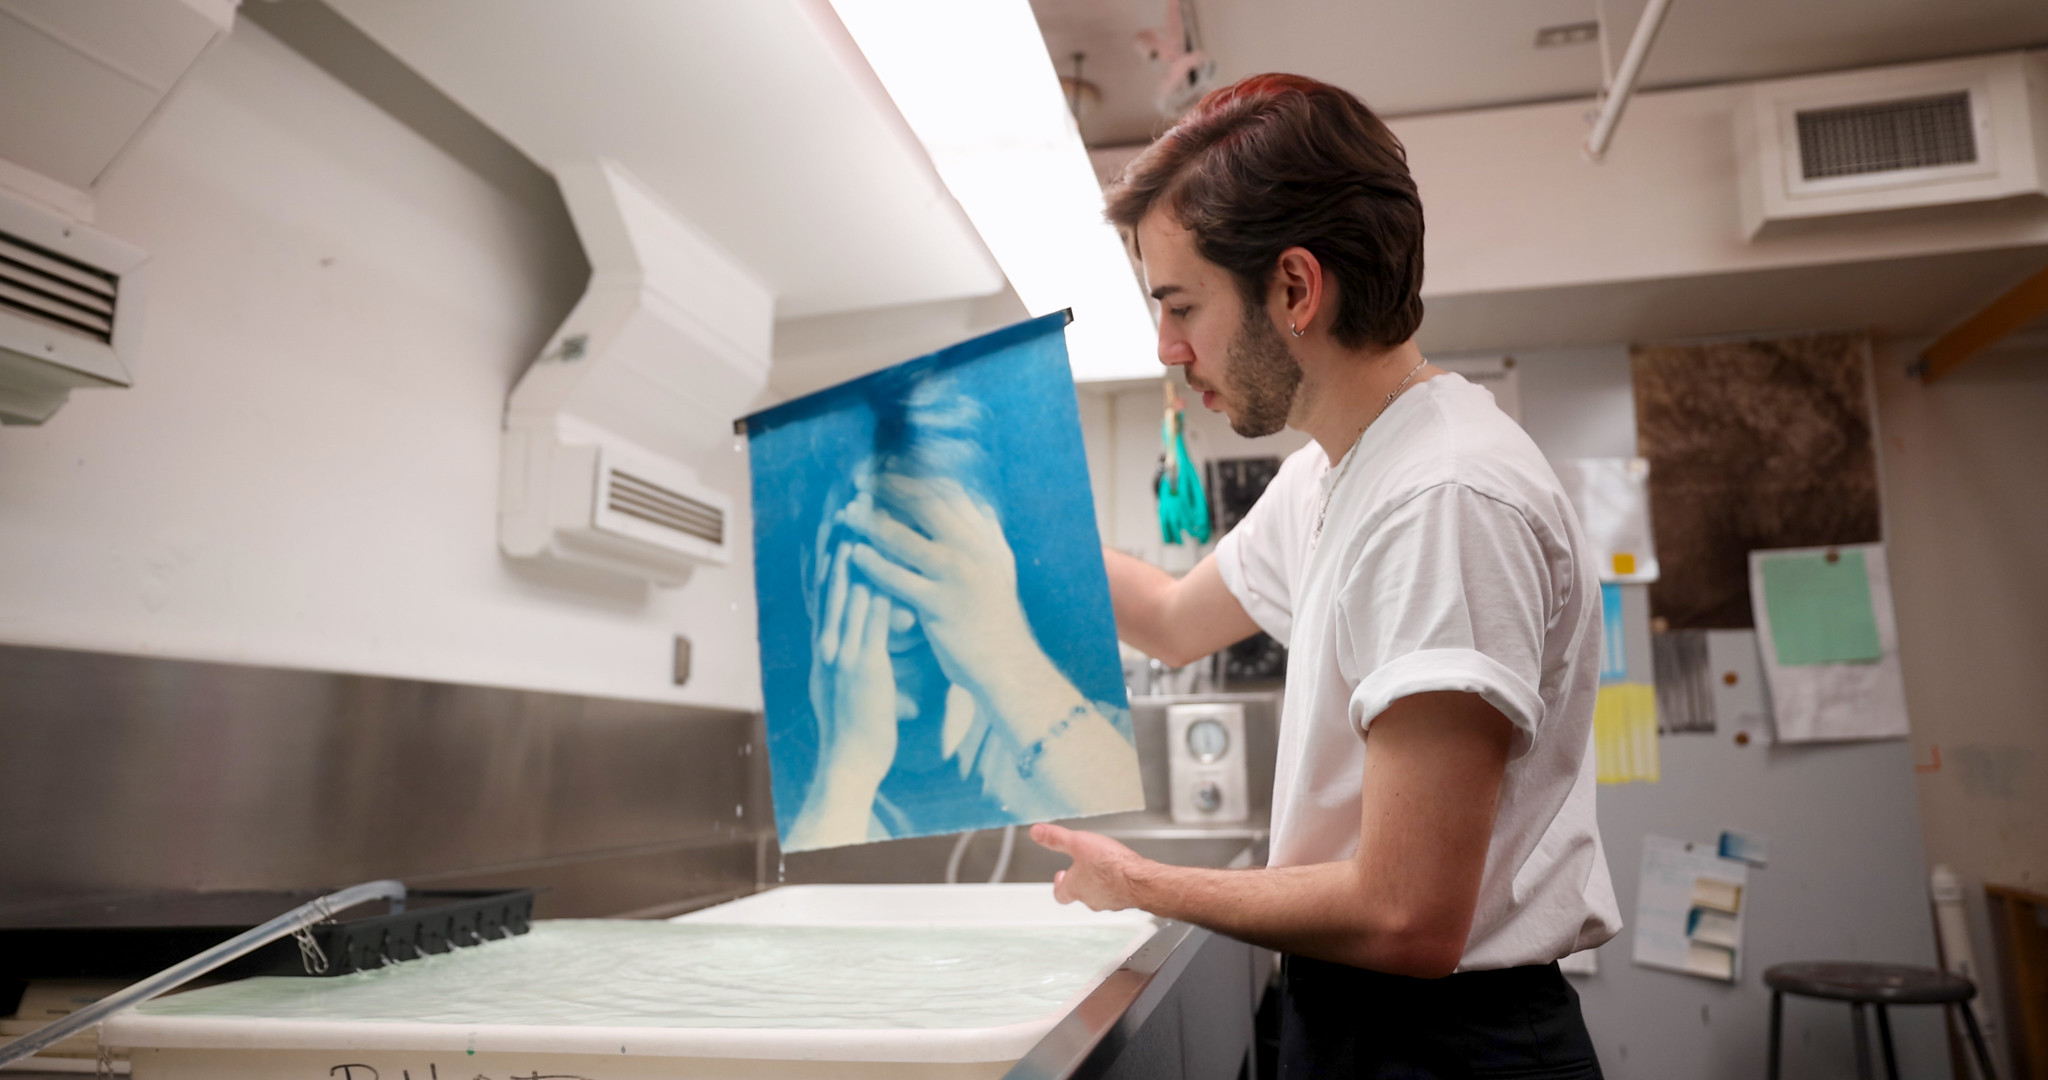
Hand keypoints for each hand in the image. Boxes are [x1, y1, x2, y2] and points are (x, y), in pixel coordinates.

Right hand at [807, 541, 899, 794]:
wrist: (851, 762)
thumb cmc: (858, 728)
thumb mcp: (851, 684)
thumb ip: (854, 656)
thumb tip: (858, 642)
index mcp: (827, 644)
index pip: (825, 590)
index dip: (827, 554)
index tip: (831, 522)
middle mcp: (829, 644)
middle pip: (829, 584)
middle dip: (833, 543)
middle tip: (837, 507)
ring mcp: (843, 655)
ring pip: (846, 598)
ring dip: (852, 559)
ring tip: (857, 524)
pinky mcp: (862, 669)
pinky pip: (868, 626)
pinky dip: (872, 597)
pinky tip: (880, 574)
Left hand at [842, 475, 1039, 704]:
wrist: (1007, 661)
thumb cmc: (994, 613)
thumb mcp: (999, 563)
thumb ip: (985, 530)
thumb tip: (974, 497)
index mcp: (986, 536)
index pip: (948, 491)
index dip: (914, 475)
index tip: (886, 466)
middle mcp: (974, 549)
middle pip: (924, 504)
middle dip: (888, 488)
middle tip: (860, 480)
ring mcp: (958, 577)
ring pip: (905, 539)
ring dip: (870, 522)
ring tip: (846, 514)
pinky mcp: (941, 606)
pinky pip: (898, 579)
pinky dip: (873, 564)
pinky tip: (854, 555)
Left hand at [1033, 824, 1148, 911]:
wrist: (1141, 880)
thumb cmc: (1110, 865)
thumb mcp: (1078, 843)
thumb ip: (1056, 838)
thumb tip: (1036, 832)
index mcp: (1076, 888)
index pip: (1060, 895)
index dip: (1059, 886)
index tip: (1061, 875)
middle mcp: (1092, 899)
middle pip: (1081, 894)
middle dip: (1081, 881)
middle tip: (1083, 869)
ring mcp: (1111, 901)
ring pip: (1101, 895)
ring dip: (1100, 883)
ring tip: (1104, 868)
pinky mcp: (1127, 899)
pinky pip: (1119, 893)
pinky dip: (1118, 885)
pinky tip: (1124, 873)